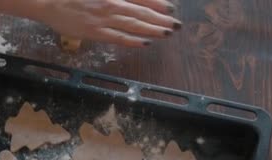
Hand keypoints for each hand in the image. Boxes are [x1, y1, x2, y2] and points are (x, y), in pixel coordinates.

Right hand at [0, 0, 180, 46]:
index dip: (157, 3)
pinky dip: (133, 40)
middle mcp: (111, 2)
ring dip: (153, 29)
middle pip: (141, 11)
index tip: (170, 8)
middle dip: (161, 18)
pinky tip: (146, 43)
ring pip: (134, 25)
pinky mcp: (94, 32)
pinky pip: (118, 38)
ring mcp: (103, 18)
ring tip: (168, 33)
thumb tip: (125, 3)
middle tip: (177, 25)